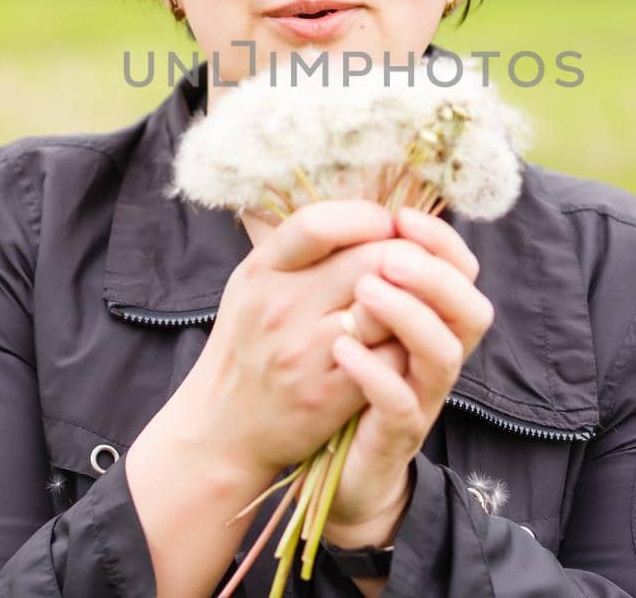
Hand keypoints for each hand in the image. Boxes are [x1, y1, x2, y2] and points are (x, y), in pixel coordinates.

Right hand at [176, 200, 410, 474]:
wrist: (221, 427)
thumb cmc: (246, 345)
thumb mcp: (252, 283)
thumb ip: (296, 247)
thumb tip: (357, 209)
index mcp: (262, 270)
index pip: (320, 224)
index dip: (367, 217)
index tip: (385, 224)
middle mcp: (282, 306)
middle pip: (372, 260)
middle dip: (405, 257)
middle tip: (414, 265)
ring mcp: (307, 351)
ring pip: (390, 307)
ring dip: (412, 301)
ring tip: (414, 301)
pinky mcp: (330, 393)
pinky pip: (392, 355)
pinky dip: (406, 345)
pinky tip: (401, 343)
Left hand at [320, 206, 494, 544]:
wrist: (333, 469)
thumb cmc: (343, 383)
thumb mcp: (352, 319)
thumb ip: (357, 271)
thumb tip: (343, 208)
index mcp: (430, 321)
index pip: (461, 270)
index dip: (442, 241)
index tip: (403, 217)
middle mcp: (436, 357)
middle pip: (470, 309)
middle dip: (435, 275)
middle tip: (390, 257)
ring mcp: (420, 397)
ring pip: (444, 354)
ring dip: (409, 316)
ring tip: (365, 292)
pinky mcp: (395, 434)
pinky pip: (400, 403)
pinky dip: (375, 372)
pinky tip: (342, 349)